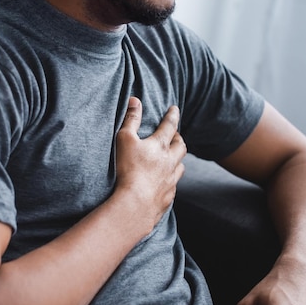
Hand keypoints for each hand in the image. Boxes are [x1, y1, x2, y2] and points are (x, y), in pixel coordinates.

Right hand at [114, 97, 186, 227]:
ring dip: (177, 160)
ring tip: (172, 159)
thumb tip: (135, 100)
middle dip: (178, 138)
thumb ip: (131, 119)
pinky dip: (170, 180)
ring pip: (180, 166)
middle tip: (175, 135)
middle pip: (181, 146)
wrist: (135, 204)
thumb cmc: (127, 170)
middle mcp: (170, 162)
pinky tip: (164, 183)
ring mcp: (171, 180)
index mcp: (160, 146)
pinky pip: (173, 186)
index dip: (172, 115)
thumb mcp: (125, 140)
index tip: (175, 109)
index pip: (169, 126)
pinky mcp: (168, 197)